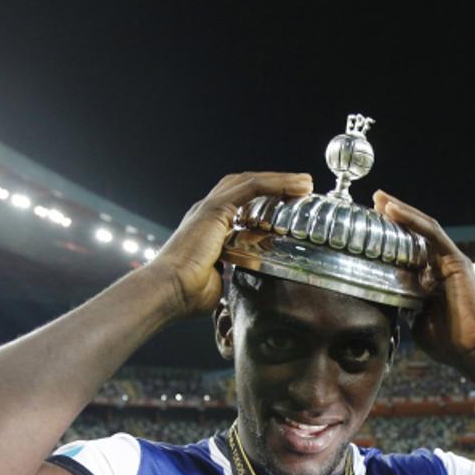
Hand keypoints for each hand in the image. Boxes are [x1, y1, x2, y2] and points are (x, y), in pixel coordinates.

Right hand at [152, 172, 312, 318]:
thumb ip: (232, 276)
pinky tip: (298, 186)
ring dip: (281, 180)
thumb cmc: (187, 295)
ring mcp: (210, 207)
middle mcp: (207, 212)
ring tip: (306, 182)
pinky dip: (277, 183)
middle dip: (275, 184)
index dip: (263, 201)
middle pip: (245, 186)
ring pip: (251, 182)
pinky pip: (252, 187)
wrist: (168, 290)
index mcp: (208, 227)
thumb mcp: (219, 282)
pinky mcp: (216, 209)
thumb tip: (246, 286)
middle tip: (302, 187)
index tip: (288, 206)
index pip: (238, 204)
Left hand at [373, 191, 474, 374]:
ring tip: (380, 198)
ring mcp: (450, 262)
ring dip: (401, 211)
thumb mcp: (416, 321)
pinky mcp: (456, 262)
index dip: (390, 236)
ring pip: (423, 228)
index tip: (368, 226)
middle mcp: (441, 266)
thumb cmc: (450, 342)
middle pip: (415, 233)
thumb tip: (384, 296)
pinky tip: (394, 210)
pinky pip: (432, 234)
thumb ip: (404, 305)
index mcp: (431, 279)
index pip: (408, 250)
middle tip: (373, 200)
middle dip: (394, 216)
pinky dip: (412, 220)